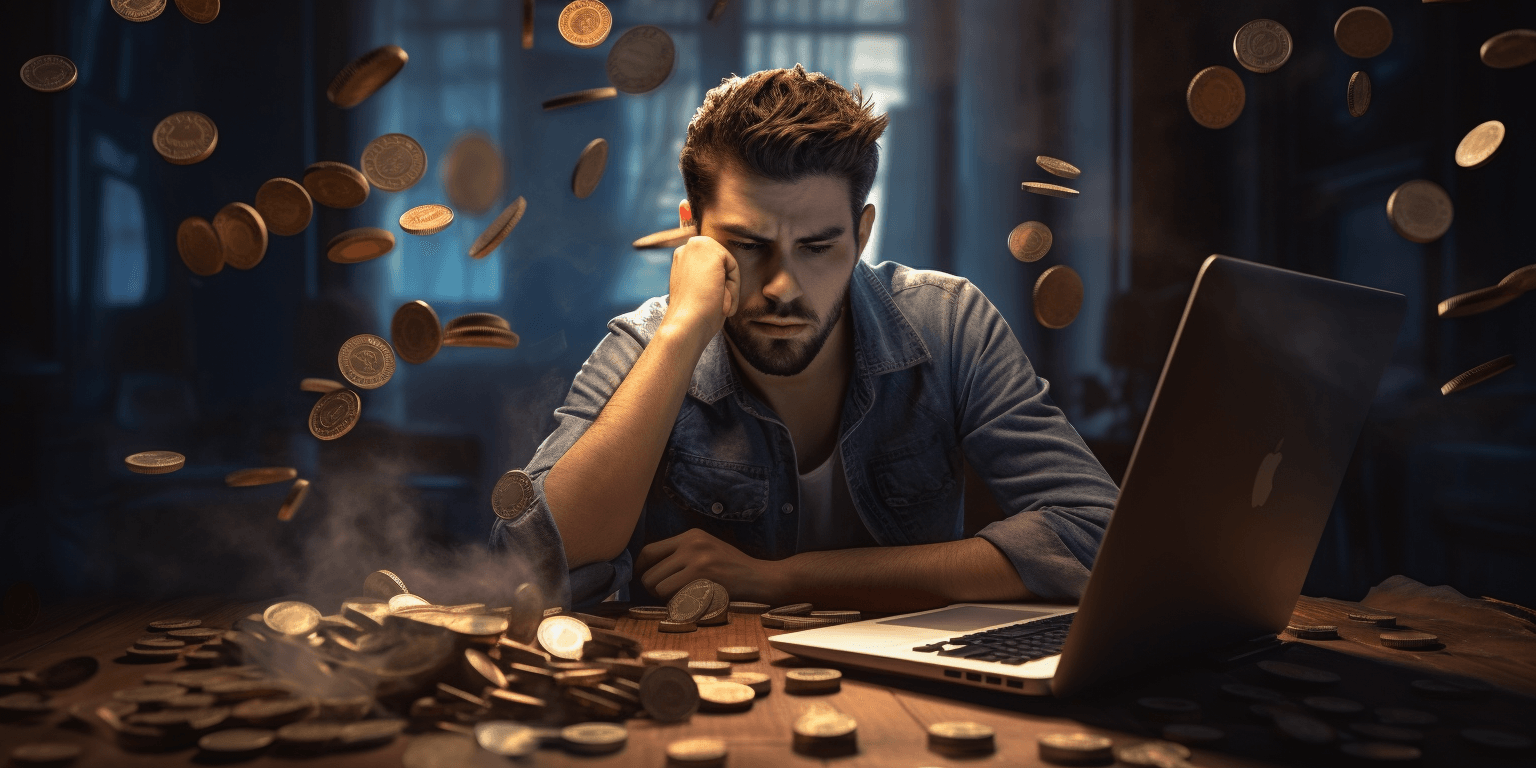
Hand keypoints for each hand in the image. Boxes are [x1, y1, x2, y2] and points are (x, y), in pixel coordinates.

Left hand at [635, 528, 786, 602]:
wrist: (763, 578)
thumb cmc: (734, 570)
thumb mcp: (707, 551)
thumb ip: (681, 556)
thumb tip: (647, 571)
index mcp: (690, 535)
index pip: (649, 551)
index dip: (640, 570)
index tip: (644, 582)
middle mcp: (691, 543)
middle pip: (649, 572)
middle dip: (652, 590)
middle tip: (666, 597)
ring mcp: (697, 559)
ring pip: (657, 587)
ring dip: (665, 600)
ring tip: (683, 600)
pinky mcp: (703, 577)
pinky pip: (672, 597)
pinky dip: (678, 606)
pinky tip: (694, 604)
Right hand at [662, 236, 739, 338]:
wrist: (686, 324)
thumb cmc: (694, 315)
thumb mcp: (701, 290)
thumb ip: (711, 276)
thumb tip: (727, 275)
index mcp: (683, 257)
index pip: (715, 267)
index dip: (717, 288)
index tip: (709, 304)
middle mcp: (688, 247)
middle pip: (724, 264)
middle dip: (724, 286)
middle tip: (714, 305)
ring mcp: (697, 245)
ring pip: (729, 265)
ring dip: (728, 288)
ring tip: (715, 302)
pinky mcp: (709, 249)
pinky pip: (733, 267)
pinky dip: (732, 288)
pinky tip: (719, 298)